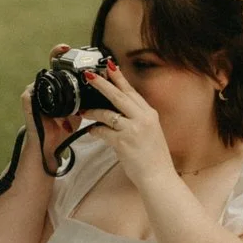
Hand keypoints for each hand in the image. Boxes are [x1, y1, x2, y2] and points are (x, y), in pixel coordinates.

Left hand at [81, 60, 174, 181]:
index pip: (132, 92)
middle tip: (89, 75)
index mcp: (150, 114)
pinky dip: (95, 131)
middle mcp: (143, 118)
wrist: (158, 176)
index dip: (119, 78)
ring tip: (83, 111)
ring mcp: (133, 129)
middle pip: (119, 95)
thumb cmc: (153, 158)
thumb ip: (137, 119)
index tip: (110, 66)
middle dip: (102, 83)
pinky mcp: (123, 142)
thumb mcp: (151, 132)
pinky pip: (103, 131)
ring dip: (92, 111)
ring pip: (107, 113)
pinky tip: (91, 132)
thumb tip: (119, 112)